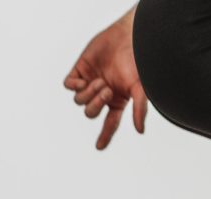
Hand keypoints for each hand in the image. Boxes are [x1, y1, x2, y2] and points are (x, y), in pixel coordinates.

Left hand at [64, 8, 147, 149]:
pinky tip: (85, 81)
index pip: (109, 123)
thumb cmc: (136, 62)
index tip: (98, 148)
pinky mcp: (79, 70)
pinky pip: (69, 86)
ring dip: (89, 93)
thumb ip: (139, 110)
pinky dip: (75, 86)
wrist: (126, 38)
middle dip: (96, 104)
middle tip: (107, 90)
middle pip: (90, 112)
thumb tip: (139, 131)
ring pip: (79, 100)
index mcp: (117, 102)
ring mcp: (90, 83)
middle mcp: (102, 95)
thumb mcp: (140, 89)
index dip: (104, 136)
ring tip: (100, 81)